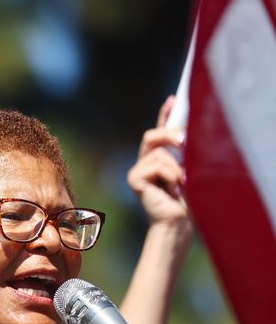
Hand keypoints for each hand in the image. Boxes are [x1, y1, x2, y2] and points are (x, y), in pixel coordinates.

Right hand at [127, 97, 189, 228]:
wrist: (177, 223)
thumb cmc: (187, 201)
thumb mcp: (189, 171)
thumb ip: (185, 153)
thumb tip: (186, 134)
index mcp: (159, 160)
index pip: (160, 132)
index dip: (165, 115)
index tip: (173, 100)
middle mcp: (145, 162)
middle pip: (152, 135)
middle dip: (170, 135)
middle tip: (185, 142)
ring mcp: (137, 170)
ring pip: (159, 153)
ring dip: (176, 167)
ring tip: (182, 184)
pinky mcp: (134, 178)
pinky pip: (156, 164)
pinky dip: (170, 175)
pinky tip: (173, 189)